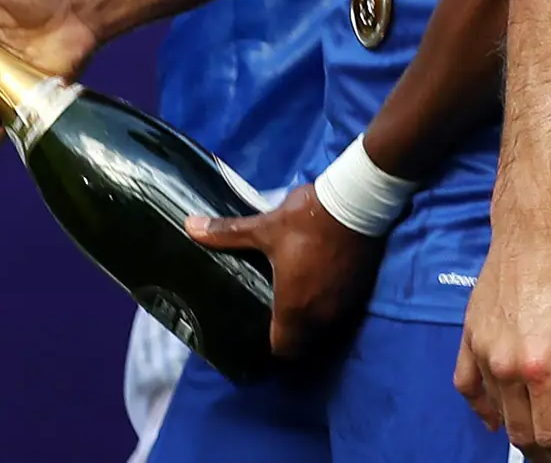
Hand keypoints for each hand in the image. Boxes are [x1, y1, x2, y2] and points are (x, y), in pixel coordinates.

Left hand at [188, 184, 381, 362]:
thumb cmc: (307, 221)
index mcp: (294, 308)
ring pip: (324, 327)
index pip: (282, 349)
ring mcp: (345, 302)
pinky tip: (322, 286)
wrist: (359, 200)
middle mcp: (321, 314)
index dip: (270, 347)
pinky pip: (342, 309)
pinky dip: (331, 304)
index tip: (261, 334)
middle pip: (304, 342)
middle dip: (291, 335)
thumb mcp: (265, 228)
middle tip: (276, 317)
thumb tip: (188, 225)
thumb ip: (227, 233)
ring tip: (298, 302)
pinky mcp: (361, 287)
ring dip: (312, 320)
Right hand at [457, 224, 550, 462]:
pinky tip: (494, 417)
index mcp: (543, 367)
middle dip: (543, 452)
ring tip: (538, 440)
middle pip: (521, 432)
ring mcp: (483, 354)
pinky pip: (468, 388)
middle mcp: (507, 368)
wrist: (535, 232)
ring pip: (497, 413)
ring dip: (517, 431)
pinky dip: (482, 408)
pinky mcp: (469, 340)